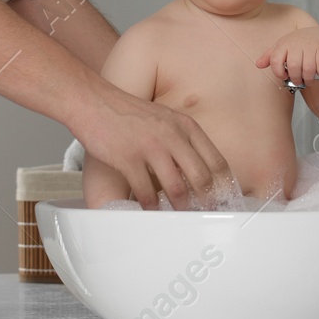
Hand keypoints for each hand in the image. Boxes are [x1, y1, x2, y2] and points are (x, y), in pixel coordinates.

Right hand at [71, 92, 232, 210]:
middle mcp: (172, 136)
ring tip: (180, 217)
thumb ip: (182, 140)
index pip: (216, 161)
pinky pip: (146, 192)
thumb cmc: (127, 112)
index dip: (224, 185)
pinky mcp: (129, 159)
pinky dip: (151, 208)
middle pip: (202, 178)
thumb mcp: (164, 119)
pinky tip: (151, 212)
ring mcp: (151, 147)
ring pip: (177, 189)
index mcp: (185, 126)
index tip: (224, 199)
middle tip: (206, 214)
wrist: (93, 101)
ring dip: (181, 208)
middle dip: (207, 202)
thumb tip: (196, 170)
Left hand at [255, 27, 318, 85]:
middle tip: (299, 81)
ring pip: (308, 69)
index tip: (284, 76)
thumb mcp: (281, 48)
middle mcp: (296, 44)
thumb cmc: (296, 44)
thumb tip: (258, 65)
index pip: (276, 61)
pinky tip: (318, 70)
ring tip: (308, 79)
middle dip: (296, 79)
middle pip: (294, 67)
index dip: (279, 72)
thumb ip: (269, 57)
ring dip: (309, 79)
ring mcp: (310, 46)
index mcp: (283, 44)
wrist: (318, 35)